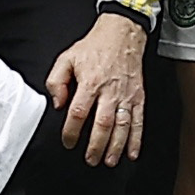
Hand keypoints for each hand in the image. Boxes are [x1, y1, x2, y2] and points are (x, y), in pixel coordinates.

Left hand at [46, 11, 147, 164]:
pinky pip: (138, 121)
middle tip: (90, 159)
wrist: (122, 33)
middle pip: (103, 124)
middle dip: (96, 146)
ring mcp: (126, 95)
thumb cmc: (95, 47)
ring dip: (116, 146)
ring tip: (109, 161)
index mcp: (90, 82)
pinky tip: (132, 152)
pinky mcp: (138, 96)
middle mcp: (110, 91)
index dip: (72, 131)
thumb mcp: (66, 58)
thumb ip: (56, 81)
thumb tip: (57, 103)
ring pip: (122, 126)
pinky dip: (137, 139)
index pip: (79, 113)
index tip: (68, 141)